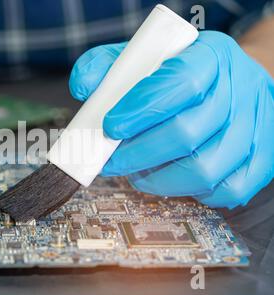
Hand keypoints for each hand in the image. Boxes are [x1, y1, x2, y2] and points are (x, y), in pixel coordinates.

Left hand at [69, 31, 273, 208]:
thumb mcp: (142, 57)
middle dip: (138, 154)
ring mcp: (255, 128)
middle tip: (111, 161)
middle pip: (187, 133)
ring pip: (205, 169)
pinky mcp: (262, 160)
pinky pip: (227, 190)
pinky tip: (171, 178)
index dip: (141, 109)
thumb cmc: (179, 73)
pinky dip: (191, 192)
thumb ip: (108, 67)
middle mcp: (240, 90)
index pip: (180, 83)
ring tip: (136, 172)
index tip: (110, 127)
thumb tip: (84, 89)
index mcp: (211, 56)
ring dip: (159, 179)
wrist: (228, 84)